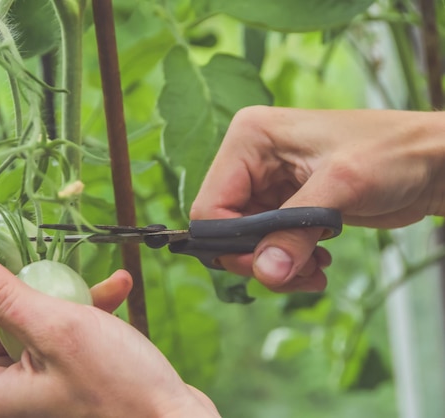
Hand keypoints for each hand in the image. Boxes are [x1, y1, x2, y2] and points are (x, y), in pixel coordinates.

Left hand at [0, 247, 218, 417]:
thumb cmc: (120, 390)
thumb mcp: (59, 331)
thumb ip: (2, 297)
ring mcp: (28, 383)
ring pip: (6, 329)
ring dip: (30, 292)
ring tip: (62, 266)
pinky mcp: (57, 371)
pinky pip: (49, 332)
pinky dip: (72, 307)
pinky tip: (113, 287)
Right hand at [191, 106, 444, 291]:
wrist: (432, 162)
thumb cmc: (392, 154)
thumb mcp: (340, 189)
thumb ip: (295, 231)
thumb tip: (264, 274)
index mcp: (249, 139)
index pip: (211, 206)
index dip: (231, 244)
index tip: (266, 267)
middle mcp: (249, 159)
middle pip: (225, 227)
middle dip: (259, 257)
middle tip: (297, 273)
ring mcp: (265, 182)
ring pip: (246, 241)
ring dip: (277, 264)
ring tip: (314, 269)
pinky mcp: (283, 203)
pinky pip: (267, 243)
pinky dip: (289, 261)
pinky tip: (317, 261)